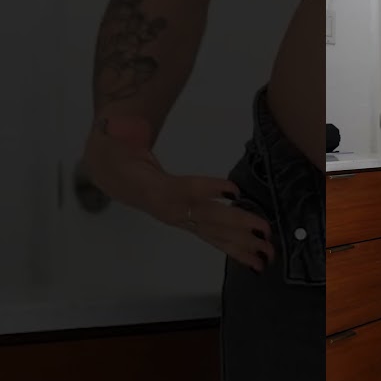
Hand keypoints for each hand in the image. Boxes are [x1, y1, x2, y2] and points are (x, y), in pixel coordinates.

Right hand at [83, 127, 274, 272]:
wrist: (113, 176)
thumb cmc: (124, 156)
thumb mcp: (120, 140)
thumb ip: (124, 131)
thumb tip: (121, 124)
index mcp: (156, 187)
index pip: (186, 188)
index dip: (209, 188)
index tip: (233, 190)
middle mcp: (171, 208)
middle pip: (208, 216)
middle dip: (239, 224)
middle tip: (265, 230)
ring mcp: (180, 219)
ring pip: (214, 234)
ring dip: (243, 244)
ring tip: (266, 253)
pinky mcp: (187, 224)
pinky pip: (213, 239)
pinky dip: (234, 249)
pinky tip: (252, 256)